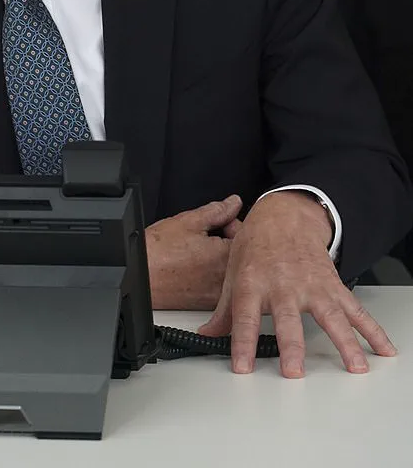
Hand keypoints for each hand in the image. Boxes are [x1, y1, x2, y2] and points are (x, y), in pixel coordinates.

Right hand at [146, 195, 242, 309]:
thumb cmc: (156, 252)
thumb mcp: (188, 221)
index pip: (246, 236)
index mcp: (225, 256)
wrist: (136, 277)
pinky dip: (211, 276)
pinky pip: (219, 288)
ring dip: (220, 260)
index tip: (219, 223)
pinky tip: (195, 268)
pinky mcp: (205, 305)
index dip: (232, 224)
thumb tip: (233, 203)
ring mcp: (216, 295)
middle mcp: (225, 279)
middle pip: (241, 256)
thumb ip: (217, 210)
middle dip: (227, 242)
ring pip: (231, 273)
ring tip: (198, 253)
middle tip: (206, 236)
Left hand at [198, 190, 396, 377]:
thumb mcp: (233, 272)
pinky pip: (355, 310)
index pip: (244, 318)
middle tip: (293, 371)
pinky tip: (382, 349)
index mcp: (253, 284)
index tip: (242, 367)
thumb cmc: (256, 246)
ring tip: (355, 367)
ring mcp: (311, 285)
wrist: (284, 216)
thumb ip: (224, 310)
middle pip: (288, 319)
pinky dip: (372, 330)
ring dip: (345, 342)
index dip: (242, 343)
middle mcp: (283, 285)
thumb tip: (207, 335)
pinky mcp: (332, 285)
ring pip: (330, 316)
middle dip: (291, 346)